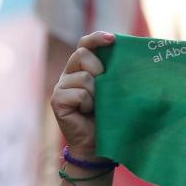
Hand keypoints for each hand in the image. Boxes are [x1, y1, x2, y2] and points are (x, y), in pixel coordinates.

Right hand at [50, 31, 114, 160]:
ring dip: (96, 94)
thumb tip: (128, 56)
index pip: (85, 44)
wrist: (97, 146)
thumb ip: (114, 73)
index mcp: (81, 68)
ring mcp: (61, 87)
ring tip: (96, 107)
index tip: (113, 39)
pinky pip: (79, 93)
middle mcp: (68, 74)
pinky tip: (86, 113)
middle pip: (82, 55)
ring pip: (84, 77)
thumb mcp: (114, 91)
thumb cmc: (108, 118)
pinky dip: (88, 104)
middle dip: (99, 70)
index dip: (96, 39)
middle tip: (105, 89)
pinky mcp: (57, 100)